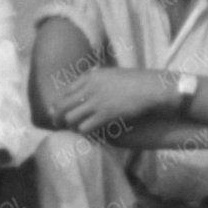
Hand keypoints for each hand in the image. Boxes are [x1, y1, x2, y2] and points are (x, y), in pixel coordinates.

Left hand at [59, 65, 177, 137]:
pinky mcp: (105, 115)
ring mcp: (97, 102)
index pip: (65, 91)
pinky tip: (86, 134)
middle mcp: (90, 88)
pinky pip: (85, 127)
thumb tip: (88, 80)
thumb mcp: (112, 73)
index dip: (58, 103)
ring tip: (72, 130)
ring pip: (71, 118)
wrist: (151, 87)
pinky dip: (83, 132)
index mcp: (91, 76)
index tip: (56, 110)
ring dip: (70, 126)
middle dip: (57, 116)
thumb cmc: (135, 80)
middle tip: (57, 124)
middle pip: (63, 105)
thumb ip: (97, 77)